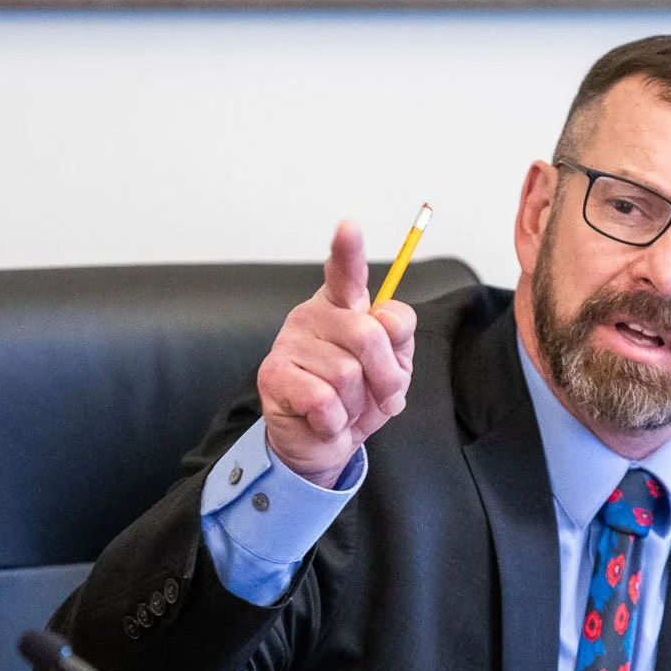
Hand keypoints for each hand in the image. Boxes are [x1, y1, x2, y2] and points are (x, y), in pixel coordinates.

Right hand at [259, 220, 417, 486]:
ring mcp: (289, 342)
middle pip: (368, 335)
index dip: (348, 251)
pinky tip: (324, 419)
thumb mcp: (394, 367)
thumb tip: (383, 317)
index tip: (348, 228)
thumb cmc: (358, 398)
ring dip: (357, 404)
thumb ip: (397, 337)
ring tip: (345, 407)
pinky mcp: (273, 375)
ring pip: (347, 376)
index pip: (346, 272)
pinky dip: (335, 421)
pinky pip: (324, 401)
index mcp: (343, 305)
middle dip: (386, 376)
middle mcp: (313, 315)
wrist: (323, 443)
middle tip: (383, 395)